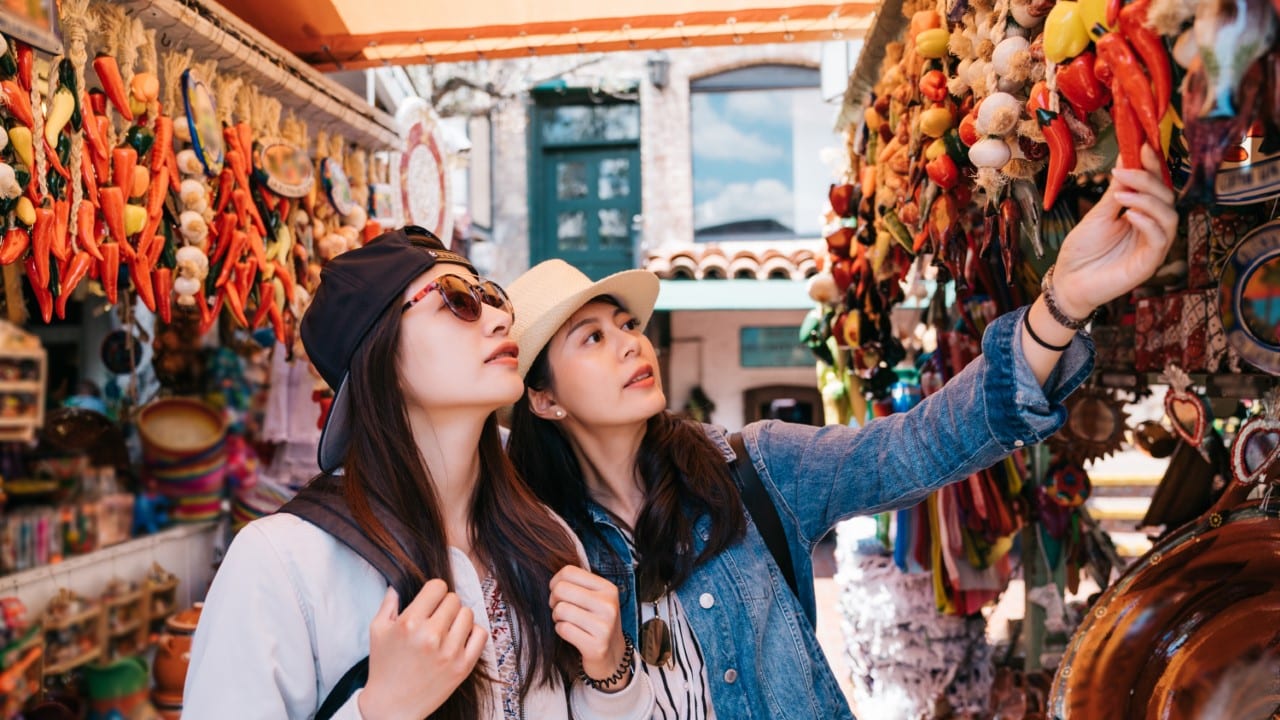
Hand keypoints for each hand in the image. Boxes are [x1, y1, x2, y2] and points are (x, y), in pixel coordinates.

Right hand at [359, 581, 486, 719]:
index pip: (437, 587)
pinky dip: (473, 633)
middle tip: (435, 619)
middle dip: (444, 606)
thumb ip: (388, 603)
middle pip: (454, 599)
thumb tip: (399, 584)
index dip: (433, 592)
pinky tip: (459, 640)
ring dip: (458, 619)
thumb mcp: (377, 630)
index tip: (430, 602)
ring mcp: (449, 652)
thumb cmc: (384, 666)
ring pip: (468, 614)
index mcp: (410, 623)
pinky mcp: (462, 667)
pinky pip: (481, 634)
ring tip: (446, 630)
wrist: (392, 706)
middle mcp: (431, 635)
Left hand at [549, 566, 628, 690]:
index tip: (559, 593)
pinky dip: (560, 630)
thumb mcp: (596, 598)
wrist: (613, 655)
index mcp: (608, 588)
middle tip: (559, 609)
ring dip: (556, 617)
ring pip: (560, 610)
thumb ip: (578, 585)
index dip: (555, 581)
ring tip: (566, 621)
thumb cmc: (597, 622)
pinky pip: (563, 629)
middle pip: (561, 589)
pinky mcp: (596, 645)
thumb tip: (554, 579)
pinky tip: (571, 633)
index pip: (569, 572)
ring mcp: (604, 626)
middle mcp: (608, 605)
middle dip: (553, 600)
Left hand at [1051, 143, 1178, 318]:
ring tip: (1122, 194)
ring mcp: (1153, 246)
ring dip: (1148, 200)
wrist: (1068, 281)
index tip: (1143, 145)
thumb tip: (1127, 157)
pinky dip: (1147, 223)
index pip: (1156, 185)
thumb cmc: (1082, 249)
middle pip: (1167, 197)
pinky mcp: (1149, 263)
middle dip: (1148, 180)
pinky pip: (1159, 239)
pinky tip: (1130, 215)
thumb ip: (1116, 189)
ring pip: (1169, 216)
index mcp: (1142, 213)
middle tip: (1125, 171)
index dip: (1154, 166)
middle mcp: (1152, 228)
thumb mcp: (1098, 214)